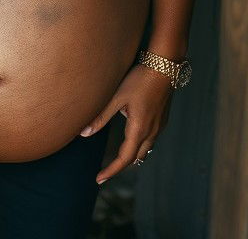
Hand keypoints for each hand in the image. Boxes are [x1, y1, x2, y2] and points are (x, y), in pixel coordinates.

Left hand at [81, 64, 172, 183]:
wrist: (164, 68)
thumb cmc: (139, 80)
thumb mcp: (117, 97)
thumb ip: (101, 116)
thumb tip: (83, 133)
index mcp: (139, 129)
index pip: (124, 159)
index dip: (111, 170)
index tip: (99, 179)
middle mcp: (151, 132)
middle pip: (135, 158)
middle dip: (120, 166)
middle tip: (105, 172)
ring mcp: (159, 127)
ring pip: (145, 150)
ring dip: (131, 156)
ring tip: (117, 160)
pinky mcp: (161, 120)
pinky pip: (150, 140)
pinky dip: (139, 146)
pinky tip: (132, 139)